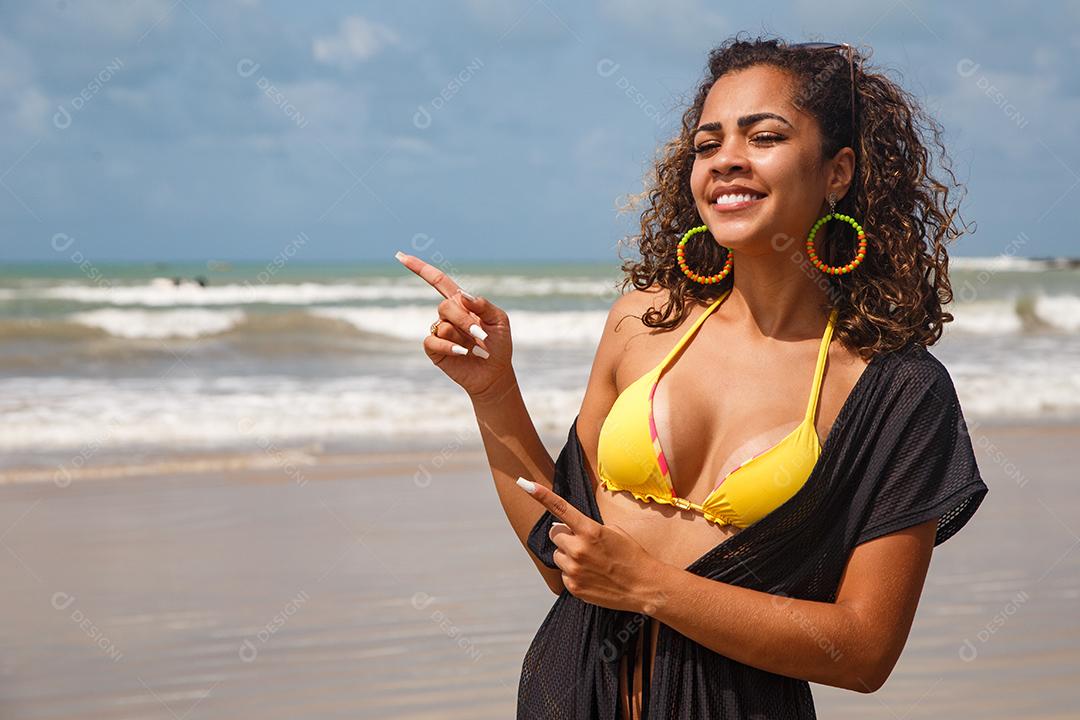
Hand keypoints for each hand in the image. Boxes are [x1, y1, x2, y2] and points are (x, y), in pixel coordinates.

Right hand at [394, 250, 515, 401]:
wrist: (494, 372)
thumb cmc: (498, 344)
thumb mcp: (499, 320)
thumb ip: (483, 305)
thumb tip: (462, 295)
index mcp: (462, 303)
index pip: (438, 281)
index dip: (420, 268)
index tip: (400, 256)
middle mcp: (447, 315)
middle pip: (445, 306)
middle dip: (465, 320)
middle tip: (482, 336)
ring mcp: (439, 331)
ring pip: (442, 324)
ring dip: (462, 335)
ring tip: (475, 348)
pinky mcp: (434, 348)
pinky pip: (433, 340)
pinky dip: (449, 345)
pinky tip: (462, 352)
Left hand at [516, 477, 667, 614]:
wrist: (645, 586)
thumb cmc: (632, 555)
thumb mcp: (613, 532)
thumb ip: (587, 527)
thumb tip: (564, 529)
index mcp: (590, 530)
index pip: (560, 508)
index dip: (541, 495)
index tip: (525, 483)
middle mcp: (579, 549)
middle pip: (555, 534)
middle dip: (566, 536)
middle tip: (583, 542)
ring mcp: (574, 569)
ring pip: (557, 555)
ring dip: (568, 555)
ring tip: (591, 562)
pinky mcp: (573, 587)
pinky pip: (563, 573)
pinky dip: (573, 573)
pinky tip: (592, 575)